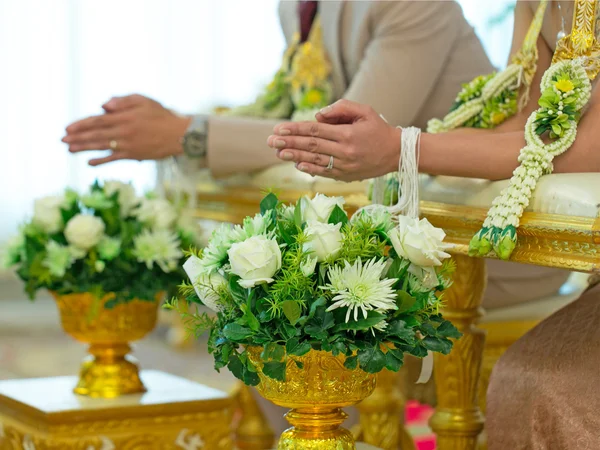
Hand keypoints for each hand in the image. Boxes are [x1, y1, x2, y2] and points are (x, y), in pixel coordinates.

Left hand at [63, 94, 191, 165]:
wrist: (179, 135)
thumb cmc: (162, 115)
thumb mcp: (143, 100)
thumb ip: (123, 101)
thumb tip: (103, 105)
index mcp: (123, 116)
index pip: (96, 120)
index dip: (80, 124)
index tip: (67, 128)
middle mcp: (122, 131)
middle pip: (94, 134)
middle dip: (77, 137)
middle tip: (62, 140)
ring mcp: (127, 144)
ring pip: (100, 146)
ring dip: (83, 148)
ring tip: (69, 150)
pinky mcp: (133, 155)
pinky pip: (113, 158)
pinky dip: (101, 161)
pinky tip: (89, 163)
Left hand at [267, 99, 400, 181]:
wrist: (396, 153)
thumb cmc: (378, 129)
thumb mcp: (364, 111)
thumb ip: (341, 108)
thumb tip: (317, 115)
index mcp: (348, 133)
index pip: (315, 130)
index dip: (295, 129)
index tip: (279, 129)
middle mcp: (344, 151)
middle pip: (311, 145)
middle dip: (289, 143)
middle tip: (271, 141)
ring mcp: (344, 165)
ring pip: (315, 160)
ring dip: (294, 156)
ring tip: (278, 153)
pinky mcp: (345, 175)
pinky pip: (324, 172)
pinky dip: (309, 169)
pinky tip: (296, 164)